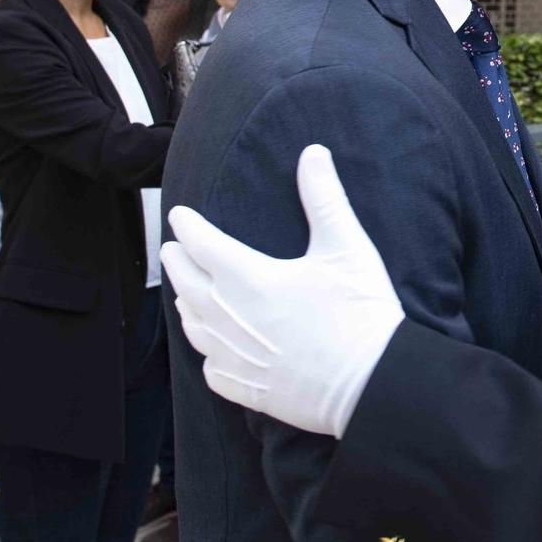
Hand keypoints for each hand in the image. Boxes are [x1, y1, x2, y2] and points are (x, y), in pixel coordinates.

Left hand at [162, 144, 403, 437]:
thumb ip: (324, 198)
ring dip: (185, 304)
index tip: (180, 215)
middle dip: (176, 262)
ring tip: (184, 294)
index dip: (187, 226)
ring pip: (193, 326)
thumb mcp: (346, 247)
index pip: (201, 244)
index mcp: (247, 278)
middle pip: (186, 284)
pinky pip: (211, 368)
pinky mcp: (245, 388)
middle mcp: (228, 318)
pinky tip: (213, 349)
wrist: (369, 384)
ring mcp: (234, 356)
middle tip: (171, 249)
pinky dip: (206, 352)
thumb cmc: (359, 313)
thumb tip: (313, 153)